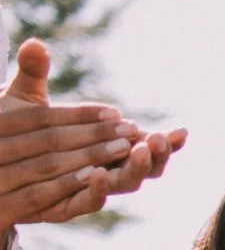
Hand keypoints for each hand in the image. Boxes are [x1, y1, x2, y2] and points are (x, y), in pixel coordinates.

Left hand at [0, 39, 170, 226]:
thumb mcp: (22, 100)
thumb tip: (33, 43)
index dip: (167, 143)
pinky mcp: (61, 206)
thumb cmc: (7, 133)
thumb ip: (33, 74)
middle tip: (159, 138)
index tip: (182, 131)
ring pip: (123, 186)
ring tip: (139, 149)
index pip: (146, 147)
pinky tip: (99, 173)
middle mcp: (103, 171)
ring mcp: (84, 190)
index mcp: (106, 148)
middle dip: (158, 155)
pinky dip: (97, 191)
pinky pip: (87, 204)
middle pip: (145, 169)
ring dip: (134, 168)